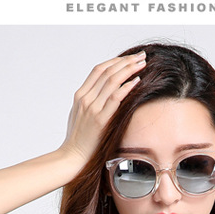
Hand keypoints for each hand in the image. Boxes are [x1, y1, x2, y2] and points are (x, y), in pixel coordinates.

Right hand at [59, 52, 145, 167]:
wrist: (72, 157)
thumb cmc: (77, 140)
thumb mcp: (79, 115)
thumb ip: (89, 102)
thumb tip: (101, 94)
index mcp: (80, 95)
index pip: (99, 70)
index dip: (115, 61)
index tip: (129, 58)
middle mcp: (86, 98)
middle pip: (107, 71)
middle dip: (126, 61)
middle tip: (141, 56)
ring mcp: (92, 108)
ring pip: (112, 81)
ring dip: (129, 70)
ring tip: (142, 64)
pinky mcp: (100, 120)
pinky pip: (115, 98)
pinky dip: (127, 87)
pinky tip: (137, 81)